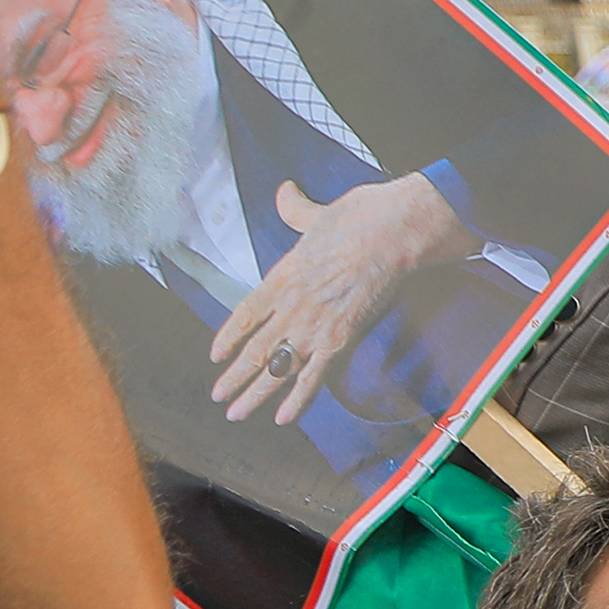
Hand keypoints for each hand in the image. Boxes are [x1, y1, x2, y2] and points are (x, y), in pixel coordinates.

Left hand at [206, 173, 470, 423]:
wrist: (392, 231)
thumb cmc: (359, 217)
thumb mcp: (317, 213)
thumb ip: (295, 209)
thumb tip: (284, 190)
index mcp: (282, 275)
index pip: (245, 313)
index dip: (228, 336)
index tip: (216, 355)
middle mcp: (290, 305)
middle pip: (254, 349)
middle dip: (234, 377)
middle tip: (218, 398)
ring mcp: (313, 325)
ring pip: (275, 368)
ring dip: (254, 394)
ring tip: (236, 414)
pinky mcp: (341, 338)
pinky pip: (314, 377)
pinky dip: (297, 399)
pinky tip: (283, 418)